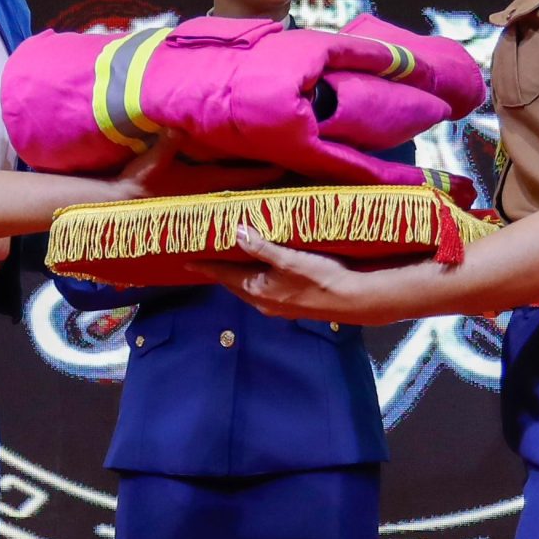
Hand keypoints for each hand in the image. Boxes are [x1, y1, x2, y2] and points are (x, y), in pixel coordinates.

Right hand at [113, 131, 284, 200]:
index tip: (286, 167)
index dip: (264, 172)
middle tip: (290, 176)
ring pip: (234, 197)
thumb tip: (179, 124)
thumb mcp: (152, 160)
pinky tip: (242, 201)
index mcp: (204, 182)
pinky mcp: (191, 209)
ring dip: (252, 193)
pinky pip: (219, 205)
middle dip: (264, 183)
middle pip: (244, 188)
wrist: (120, 208)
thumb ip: (168, 143)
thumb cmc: (138, 183)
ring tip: (274, 187)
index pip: (242, 177)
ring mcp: (201, 204)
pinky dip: (234, 202)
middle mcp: (208, 195)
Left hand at [193, 224, 418, 322]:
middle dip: (220, 272)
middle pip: (234, 285)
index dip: (206, 267)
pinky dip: (255, 278)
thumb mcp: (288, 259)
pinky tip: (261, 270)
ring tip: (231, 260)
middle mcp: (262, 302)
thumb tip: (236, 232)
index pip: (223, 276)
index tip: (187, 262)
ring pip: (249, 288)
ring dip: (238, 275)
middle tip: (207, 257)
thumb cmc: (319, 277)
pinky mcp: (291, 305)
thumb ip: (261, 247)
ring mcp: (277, 307)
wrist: (352, 300)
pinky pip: (263, 290)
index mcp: (256, 290)